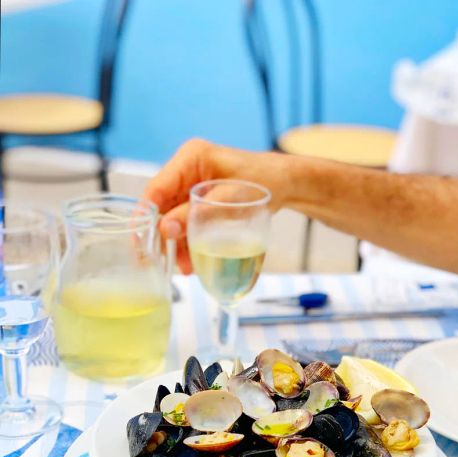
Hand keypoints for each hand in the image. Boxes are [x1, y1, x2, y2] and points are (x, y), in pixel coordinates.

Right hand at [144, 138, 292, 272]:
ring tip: (186, 268)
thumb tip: (166, 229)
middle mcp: (186, 170)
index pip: (157, 188)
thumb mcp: (231, 200)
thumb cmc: (266, 182)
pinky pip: (186, 221)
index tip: (142, 241)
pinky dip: (188, 241)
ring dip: (177, 243)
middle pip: (162, 206)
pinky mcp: (200, 200)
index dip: (146, 216)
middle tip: (163, 262)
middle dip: (163, 236)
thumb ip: (197, 214)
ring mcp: (192, 185)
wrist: (286, 184)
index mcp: (190, 158)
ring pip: (173, 217)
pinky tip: (193, 261)